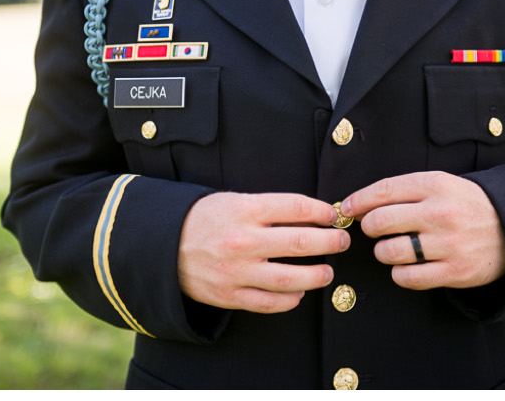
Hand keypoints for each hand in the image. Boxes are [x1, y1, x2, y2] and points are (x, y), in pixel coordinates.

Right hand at [178, 192, 349, 312]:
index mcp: (245, 210)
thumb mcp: (234, 201)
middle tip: (341, 242)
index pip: (297, 208)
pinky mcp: (229, 295)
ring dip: (316, 276)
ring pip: (289, 278)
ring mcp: (236, 271)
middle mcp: (243, 241)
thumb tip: (313, 215)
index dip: (322, 212)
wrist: (162, 244)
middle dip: (329, 243)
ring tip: (328, 272)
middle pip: (300, 243)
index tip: (333, 216)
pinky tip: (299, 293)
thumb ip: (269, 209)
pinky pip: (269, 303)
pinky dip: (289, 300)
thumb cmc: (205, 219)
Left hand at [340, 171, 504, 289]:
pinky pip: (408, 277)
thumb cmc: (468, 206)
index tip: (347, 209)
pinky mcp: (454, 272)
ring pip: (390, 252)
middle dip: (370, 228)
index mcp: (437, 185)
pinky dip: (400, 274)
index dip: (358, 201)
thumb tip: (359, 206)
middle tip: (376, 231)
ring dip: (383, 252)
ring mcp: (448, 244)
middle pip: (381, 222)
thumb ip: (406, 191)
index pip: (384, 190)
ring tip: (393, 249)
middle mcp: (441, 213)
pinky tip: (407, 266)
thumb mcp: (444, 185)